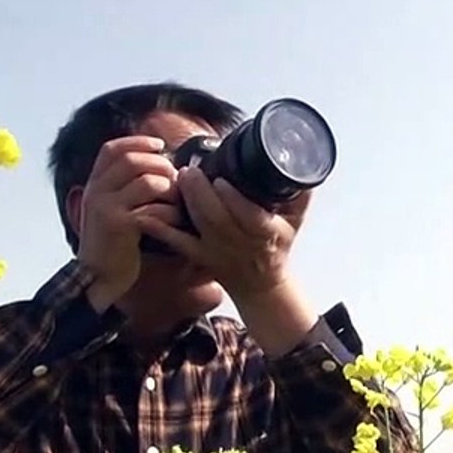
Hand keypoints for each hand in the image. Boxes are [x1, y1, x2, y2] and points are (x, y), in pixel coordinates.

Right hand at [75, 135, 181, 309]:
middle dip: (161, 166)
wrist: (97, 278)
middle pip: (134, 161)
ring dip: (170, 189)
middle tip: (175, 180)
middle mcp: (96, 191)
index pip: (112, 149)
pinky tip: (175, 221)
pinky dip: (170, 213)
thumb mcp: (111, 210)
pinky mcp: (119, 226)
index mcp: (95, 184)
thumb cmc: (113, 245)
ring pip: (147, 182)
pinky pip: (152, 209)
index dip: (137, 142)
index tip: (160, 145)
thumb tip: (158, 165)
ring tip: (177, 202)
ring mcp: (106, 207)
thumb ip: (124, 188)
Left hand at [134, 166, 311, 300]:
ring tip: (177, 179)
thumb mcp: (295, 223)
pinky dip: (162, 230)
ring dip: (185, 203)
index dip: (234, 200)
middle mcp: (241, 244)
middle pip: (218, 219)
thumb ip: (301, 196)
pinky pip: (179, 243)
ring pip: (198, 227)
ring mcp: (218, 252)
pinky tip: (148, 215)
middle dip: (200, 194)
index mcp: (267, 234)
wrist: (261, 285)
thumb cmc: (278, 248)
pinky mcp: (200, 256)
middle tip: (189, 170)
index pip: (250, 218)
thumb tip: (304, 167)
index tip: (221, 181)